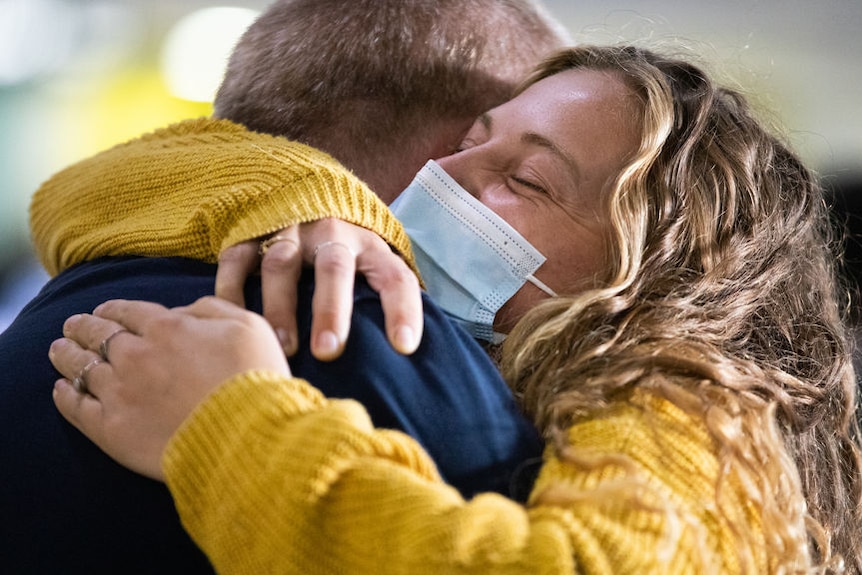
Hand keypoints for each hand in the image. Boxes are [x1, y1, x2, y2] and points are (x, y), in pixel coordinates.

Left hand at [49, 297, 289, 480]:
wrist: (244, 435)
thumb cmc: (254, 379)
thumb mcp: (249, 326)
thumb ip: (212, 309)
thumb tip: (184, 311)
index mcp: (167, 327)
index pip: (128, 311)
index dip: (114, 309)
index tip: (105, 310)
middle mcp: (135, 355)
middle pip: (98, 334)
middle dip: (82, 326)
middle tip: (72, 325)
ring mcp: (119, 392)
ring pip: (80, 367)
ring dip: (66, 355)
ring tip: (57, 350)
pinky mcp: (111, 429)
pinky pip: (76, 408)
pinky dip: (63, 396)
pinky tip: (60, 389)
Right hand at [216, 218, 422, 360]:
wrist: (297, 185)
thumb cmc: (342, 246)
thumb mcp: (370, 259)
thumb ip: (382, 294)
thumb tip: (404, 347)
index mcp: (369, 245)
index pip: (394, 277)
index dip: (403, 310)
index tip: (404, 347)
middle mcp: (331, 233)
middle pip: (334, 269)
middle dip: (332, 311)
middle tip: (329, 352)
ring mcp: (288, 229)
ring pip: (283, 265)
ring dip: (281, 306)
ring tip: (282, 347)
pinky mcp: (249, 230)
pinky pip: (237, 259)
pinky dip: (232, 290)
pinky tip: (233, 321)